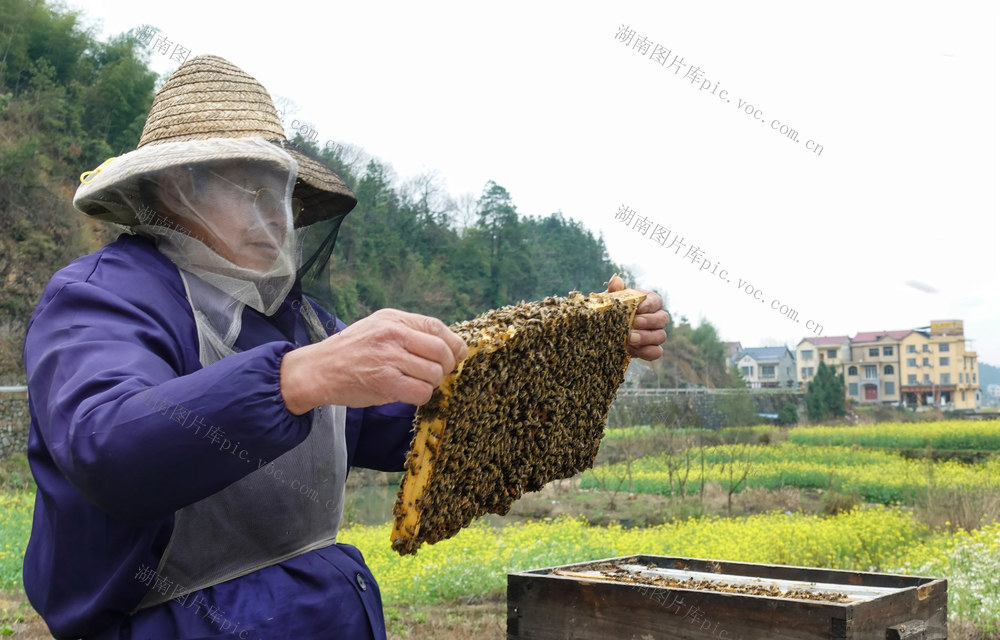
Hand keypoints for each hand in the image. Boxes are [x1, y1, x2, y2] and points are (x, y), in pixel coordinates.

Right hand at [280, 308, 467, 413]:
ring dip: (430, 384)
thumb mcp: (377, 328)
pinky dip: (421, 397)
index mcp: (394, 319)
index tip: (457, 356)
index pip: (437, 327)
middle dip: (446, 367)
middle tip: (436, 375)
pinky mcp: (385, 381)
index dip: (454, 344)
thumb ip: (407, 332)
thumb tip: (445, 346)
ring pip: (434, 373)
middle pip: (442, 351)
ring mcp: (389, 357)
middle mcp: (393, 334)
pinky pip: (421, 392)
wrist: (317, 370)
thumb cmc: (350, 352)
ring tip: (415, 384)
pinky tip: (408, 395)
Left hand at [607, 275, 667, 360]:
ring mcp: (655, 334)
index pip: (656, 301)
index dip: (649, 305)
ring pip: (661, 336)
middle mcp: (656, 318)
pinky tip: (634, 349)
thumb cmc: (611, 311)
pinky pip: (656, 352)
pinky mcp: (650, 349)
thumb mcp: (610, 301)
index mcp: (649, 302)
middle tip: (634, 324)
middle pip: (663, 319)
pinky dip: (647, 351)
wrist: (603, 330)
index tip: (638, 308)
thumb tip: (616, 281)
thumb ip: (615, 291)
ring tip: (630, 338)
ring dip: (646, 337)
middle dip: (649, 321)